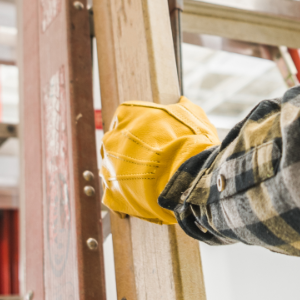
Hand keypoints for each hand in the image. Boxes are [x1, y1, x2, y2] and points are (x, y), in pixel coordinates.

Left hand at [100, 96, 218, 223]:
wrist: (188, 178)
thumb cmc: (190, 142)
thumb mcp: (191, 115)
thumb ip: (182, 107)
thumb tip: (182, 101)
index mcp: (126, 114)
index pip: (126, 117)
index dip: (141, 129)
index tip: (152, 136)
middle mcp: (111, 138)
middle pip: (117, 144)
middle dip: (133, 151)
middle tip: (153, 160)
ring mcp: (108, 167)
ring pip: (114, 169)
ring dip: (129, 174)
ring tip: (151, 181)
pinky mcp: (111, 193)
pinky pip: (115, 194)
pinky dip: (127, 197)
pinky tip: (143, 198)